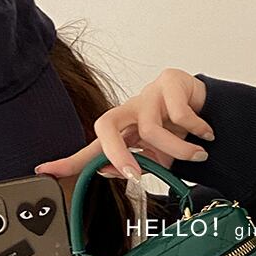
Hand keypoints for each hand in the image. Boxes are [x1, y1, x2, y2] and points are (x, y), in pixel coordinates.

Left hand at [35, 68, 209, 181]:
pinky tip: (206, 134)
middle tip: (135, 174)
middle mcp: (131, 111)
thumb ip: (132, 168)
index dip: (68, 161)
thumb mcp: (157, 159)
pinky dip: (196, 130)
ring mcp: (148, 94)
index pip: (91, 147)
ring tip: (197, 154)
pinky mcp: (170, 82)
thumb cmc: (179, 133)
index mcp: (123, 131)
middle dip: (116, 153)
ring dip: (178, 149)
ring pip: (151, 128)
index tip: (44, 171)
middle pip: (106, 125)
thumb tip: (106, 172)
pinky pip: (179, 113)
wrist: (211, 109)